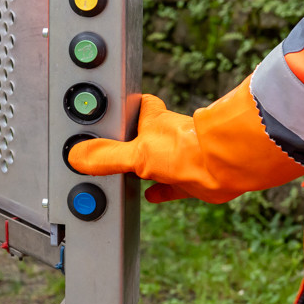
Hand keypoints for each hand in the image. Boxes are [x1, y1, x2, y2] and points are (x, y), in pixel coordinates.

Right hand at [68, 80, 303, 203]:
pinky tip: (151, 196)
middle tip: (113, 149)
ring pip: (159, 159)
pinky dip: (161, 191)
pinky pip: (171, 185)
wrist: (227, 167)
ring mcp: (180, 157)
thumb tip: (76, 156)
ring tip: (126, 173)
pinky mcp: (191, 178)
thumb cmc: (186, 149)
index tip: (112, 113)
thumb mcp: (135, 154)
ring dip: (147, 166)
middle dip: (132, 140)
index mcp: (152, 122)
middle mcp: (167, 136)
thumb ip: (105, 156)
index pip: (137, 107)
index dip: (126, 108)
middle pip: (145, 134)